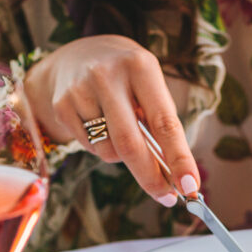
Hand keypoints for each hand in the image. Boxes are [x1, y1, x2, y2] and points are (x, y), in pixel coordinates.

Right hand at [24, 35, 198, 205]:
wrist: (79, 55)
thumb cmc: (128, 80)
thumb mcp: (150, 88)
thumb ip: (162, 125)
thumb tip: (176, 177)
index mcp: (140, 67)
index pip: (164, 123)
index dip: (179, 159)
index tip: (190, 187)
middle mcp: (107, 76)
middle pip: (131, 145)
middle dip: (151, 178)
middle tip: (167, 196)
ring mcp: (80, 90)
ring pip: (109, 151)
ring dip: (124, 157)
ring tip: (122, 130)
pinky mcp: (61, 105)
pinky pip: (90, 148)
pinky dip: (102, 148)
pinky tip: (99, 124)